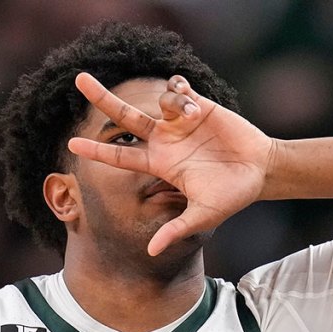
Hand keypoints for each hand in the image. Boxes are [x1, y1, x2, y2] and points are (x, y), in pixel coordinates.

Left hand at [68, 72, 276, 255]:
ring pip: (159, 102)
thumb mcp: (203, 216)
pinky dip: (179, 91)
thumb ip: (176, 230)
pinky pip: (178, 88)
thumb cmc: (231, 196)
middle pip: (124, 117)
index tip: (72, 144)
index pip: (120, 157)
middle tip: (79, 80)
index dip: (97, 151)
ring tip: (194, 116)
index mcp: (160, 164)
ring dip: (172, 104)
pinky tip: (191, 102)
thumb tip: (150, 252)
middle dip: (102, 97)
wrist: (260, 171)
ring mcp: (180, 123)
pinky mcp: (200, 106)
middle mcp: (165, 141)